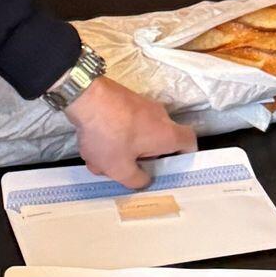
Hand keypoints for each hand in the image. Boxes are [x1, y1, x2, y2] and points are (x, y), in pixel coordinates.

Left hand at [64, 76, 195, 188]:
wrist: (85, 96)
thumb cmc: (109, 134)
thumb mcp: (120, 169)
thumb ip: (136, 180)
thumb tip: (144, 180)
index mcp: (167, 134)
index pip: (190, 142)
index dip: (185, 156)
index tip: (171, 168)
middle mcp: (160, 116)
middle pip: (159, 141)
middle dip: (142, 158)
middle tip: (126, 170)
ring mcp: (142, 104)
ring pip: (138, 134)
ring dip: (122, 148)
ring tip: (100, 159)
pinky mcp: (125, 99)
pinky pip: (124, 123)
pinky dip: (112, 135)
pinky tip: (92, 144)